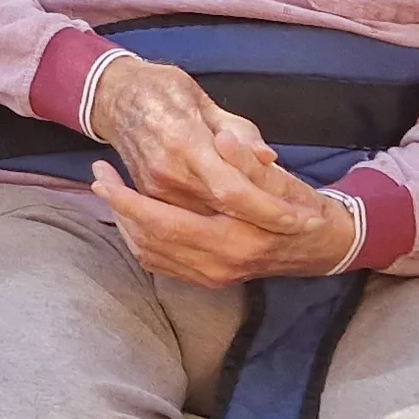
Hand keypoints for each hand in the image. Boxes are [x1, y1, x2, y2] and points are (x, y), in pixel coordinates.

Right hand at [85, 53, 307, 232]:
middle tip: (302, 228)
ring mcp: (155, 190)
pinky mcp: (149, 198)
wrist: (114, 97)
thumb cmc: (163, 90)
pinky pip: (191, 221)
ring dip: (246, 230)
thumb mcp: (203, 99)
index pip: (233, 190)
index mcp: (185, 142)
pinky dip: (220, 228)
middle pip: (223, 215)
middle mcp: (168, 173)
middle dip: (266, 226)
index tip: (300, 218)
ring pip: (208, 224)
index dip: (269, 209)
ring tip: (285, 227)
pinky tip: (247, 226)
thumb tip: (268, 158)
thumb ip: (239, 132)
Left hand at [86, 162, 358, 284]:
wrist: (320, 246)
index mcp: (236, 236)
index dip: (128, 200)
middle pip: (150, 240)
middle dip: (118, 209)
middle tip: (99, 178)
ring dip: (125, 224)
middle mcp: (221, 263)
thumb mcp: (280, 176)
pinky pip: (162, 264)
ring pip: (151, 254)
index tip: (105, 175)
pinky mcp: (211, 280)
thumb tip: (221, 139)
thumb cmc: (300, 204)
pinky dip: (140, 240)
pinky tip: (133, 216)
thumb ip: (248, 159)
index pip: (166, 222)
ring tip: (111, 192)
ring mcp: (215, 276)